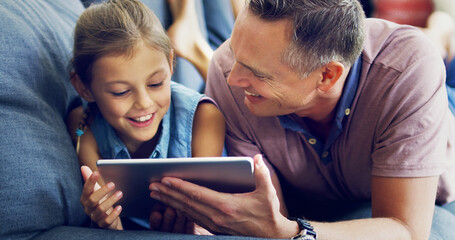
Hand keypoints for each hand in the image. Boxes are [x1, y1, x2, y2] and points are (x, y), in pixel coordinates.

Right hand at [80, 166, 122, 229]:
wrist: (105, 219)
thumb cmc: (100, 201)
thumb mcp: (96, 190)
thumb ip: (90, 179)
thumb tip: (83, 167)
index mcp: (85, 198)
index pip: (86, 189)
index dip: (90, 181)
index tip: (96, 172)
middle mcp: (88, 208)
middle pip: (93, 200)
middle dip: (103, 191)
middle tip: (113, 184)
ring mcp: (95, 217)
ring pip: (100, 209)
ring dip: (111, 200)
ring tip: (120, 193)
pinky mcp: (103, 224)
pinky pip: (107, 220)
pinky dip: (114, 214)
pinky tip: (120, 207)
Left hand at [149, 154, 295, 237]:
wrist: (272, 236)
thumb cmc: (269, 213)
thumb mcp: (268, 193)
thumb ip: (262, 174)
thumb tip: (257, 158)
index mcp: (227, 206)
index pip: (197, 194)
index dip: (180, 186)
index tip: (166, 179)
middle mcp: (217, 217)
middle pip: (187, 203)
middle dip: (168, 194)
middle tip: (152, 185)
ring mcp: (214, 225)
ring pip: (187, 212)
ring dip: (170, 202)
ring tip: (156, 194)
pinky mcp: (214, 229)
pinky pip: (192, 218)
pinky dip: (179, 210)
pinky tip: (172, 205)